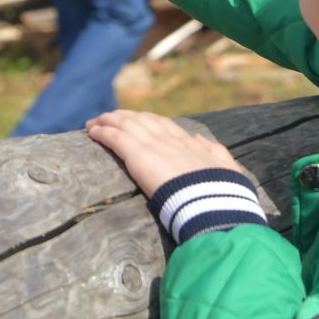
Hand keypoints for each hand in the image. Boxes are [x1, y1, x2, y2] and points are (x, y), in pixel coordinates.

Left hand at [85, 110, 246, 198]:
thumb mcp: (227, 168)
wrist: (212, 201)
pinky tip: (91, 132)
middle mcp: (168, 139)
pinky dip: (101, 132)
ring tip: (94, 122)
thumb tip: (200, 140)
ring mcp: (152, 144)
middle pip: (141, 119)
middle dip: (124, 117)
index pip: (164, 124)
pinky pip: (114, 137)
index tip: (139, 120)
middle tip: (110, 117)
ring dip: (107, 121)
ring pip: (124, 124)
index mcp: (188, 143)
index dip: (148, 120)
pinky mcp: (137, 154)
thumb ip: (215, 152)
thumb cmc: (222, 192)